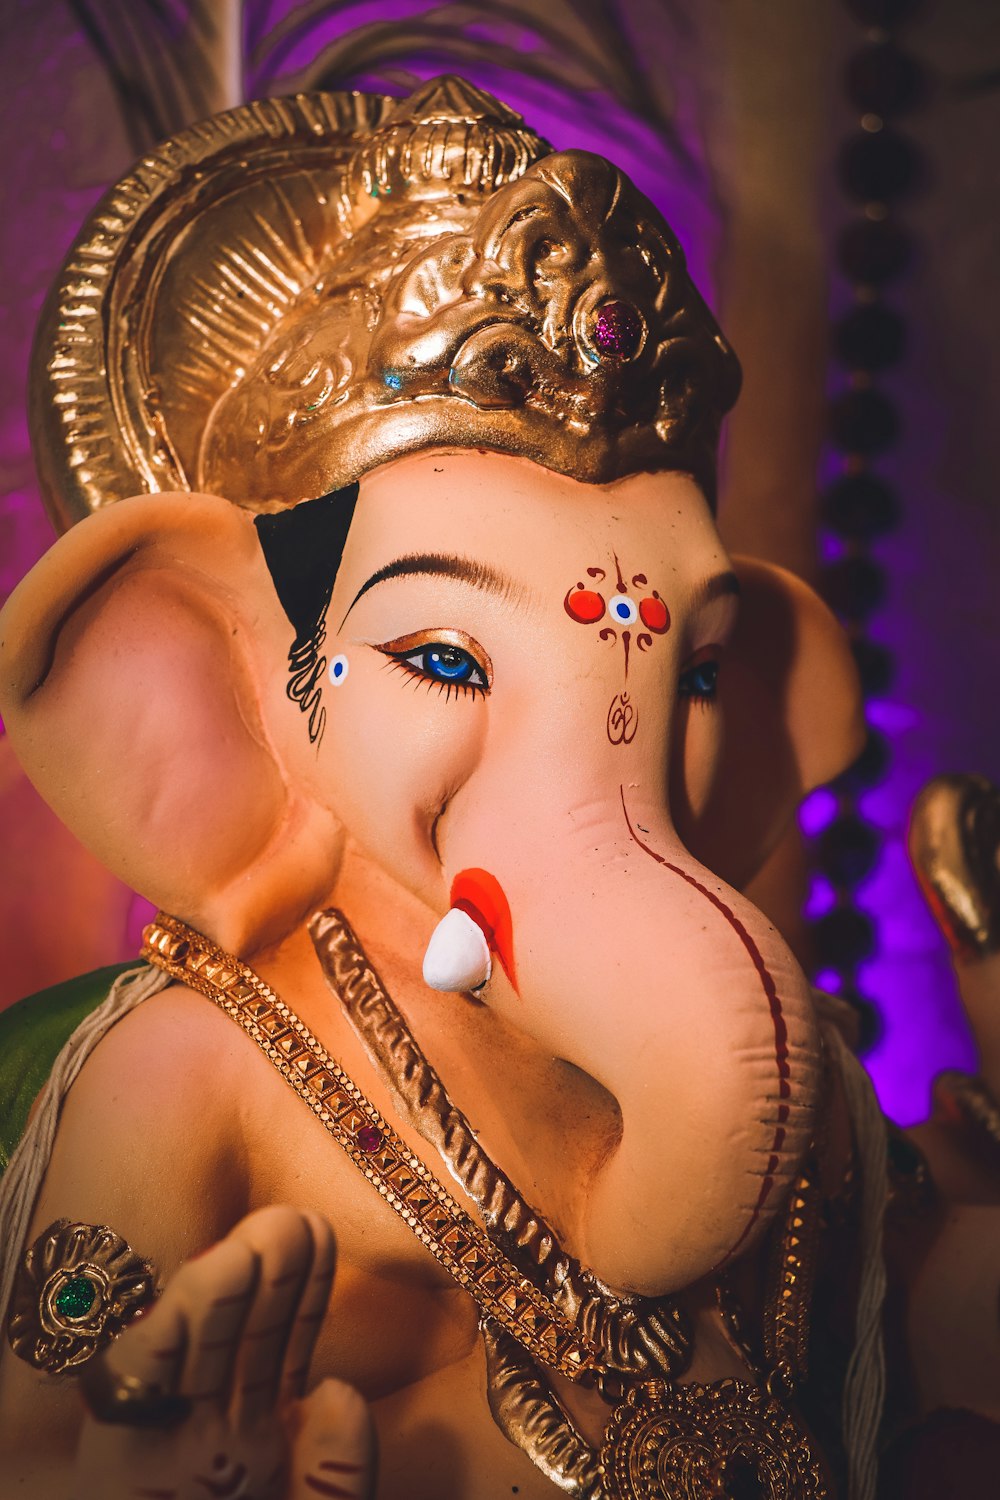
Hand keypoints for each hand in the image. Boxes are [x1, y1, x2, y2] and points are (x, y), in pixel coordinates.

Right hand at [72, 1206, 373, 1499]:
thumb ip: (336, 1471)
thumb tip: (336, 1389)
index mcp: (254, 1447)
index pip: (281, 1354)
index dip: (302, 1295)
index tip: (323, 1237)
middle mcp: (209, 1434)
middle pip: (244, 1337)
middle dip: (272, 1275)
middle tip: (300, 1216)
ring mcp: (165, 1442)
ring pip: (200, 1345)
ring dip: (232, 1282)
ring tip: (271, 1228)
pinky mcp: (120, 1456)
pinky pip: (145, 1379)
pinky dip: (172, 1328)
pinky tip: (203, 1278)